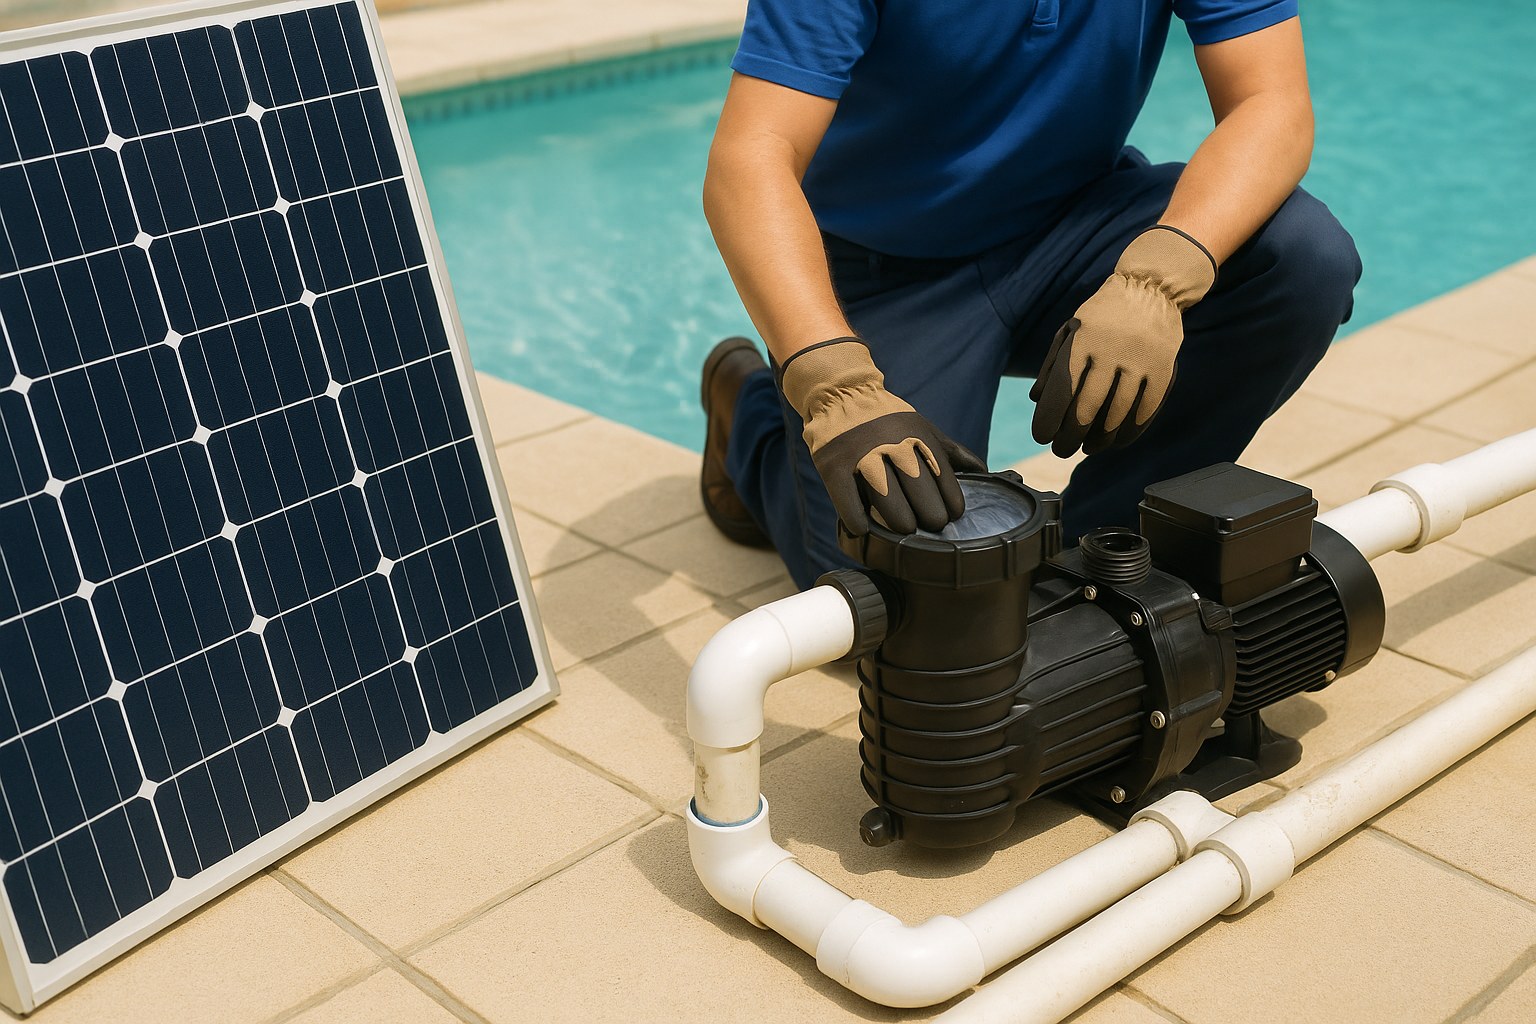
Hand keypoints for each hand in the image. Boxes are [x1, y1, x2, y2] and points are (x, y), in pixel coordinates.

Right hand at [780, 338, 985, 534]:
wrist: (841, 395)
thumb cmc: (888, 421)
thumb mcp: (924, 428)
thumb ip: (952, 452)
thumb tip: (984, 473)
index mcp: (918, 437)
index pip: (943, 479)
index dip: (950, 504)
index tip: (949, 516)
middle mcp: (893, 445)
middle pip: (919, 491)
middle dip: (929, 516)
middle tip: (927, 526)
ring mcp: (862, 456)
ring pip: (887, 499)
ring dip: (899, 522)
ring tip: (904, 530)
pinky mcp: (833, 465)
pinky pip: (848, 501)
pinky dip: (858, 520)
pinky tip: (864, 529)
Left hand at [1030, 225, 1215, 456]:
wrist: (1152, 287)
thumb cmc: (1102, 315)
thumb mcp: (1071, 329)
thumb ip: (1053, 363)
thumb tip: (1037, 400)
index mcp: (1082, 341)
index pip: (1061, 391)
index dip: (1048, 420)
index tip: (1042, 436)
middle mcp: (1110, 352)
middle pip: (1086, 410)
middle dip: (1070, 437)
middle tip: (1062, 449)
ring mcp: (1139, 362)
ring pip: (1116, 416)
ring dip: (1099, 440)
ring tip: (1088, 448)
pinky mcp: (1163, 370)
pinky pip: (1145, 411)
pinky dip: (1129, 433)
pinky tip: (1116, 442)